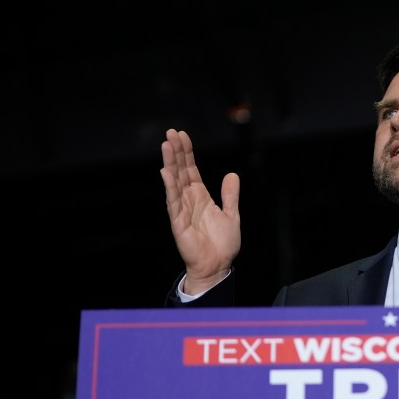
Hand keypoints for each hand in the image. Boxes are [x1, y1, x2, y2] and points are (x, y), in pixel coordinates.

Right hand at [160, 128, 240, 294]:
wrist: (218, 266)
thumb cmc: (222, 244)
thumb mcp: (231, 214)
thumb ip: (230, 195)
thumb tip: (232, 174)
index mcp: (200, 196)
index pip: (190, 170)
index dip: (187, 153)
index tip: (182, 135)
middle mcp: (189, 200)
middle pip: (180, 171)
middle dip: (176, 152)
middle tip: (171, 132)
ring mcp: (182, 209)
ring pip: (174, 182)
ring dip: (170, 163)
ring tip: (166, 145)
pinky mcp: (178, 222)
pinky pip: (173, 201)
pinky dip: (170, 186)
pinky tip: (166, 172)